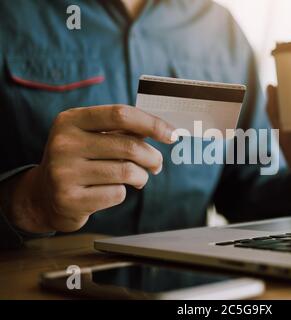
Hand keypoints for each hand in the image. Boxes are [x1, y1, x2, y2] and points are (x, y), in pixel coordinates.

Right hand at [5, 105, 176, 232]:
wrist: (44, 196)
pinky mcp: (70, 199)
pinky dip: (124, 192)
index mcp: (71, 120)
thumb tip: (164, 130)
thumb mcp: (92, 137)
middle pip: (129, 146)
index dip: (152, 123)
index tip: (172, 134)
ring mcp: (64, 172)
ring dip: (142, 176)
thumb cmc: (79, 160)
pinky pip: (117, 194)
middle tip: (157, 164)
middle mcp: (64, 143)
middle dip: (152, 156)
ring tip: (138, 177)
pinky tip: (112, 190)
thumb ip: (123, 131)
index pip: (120, 114)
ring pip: (127, 171)